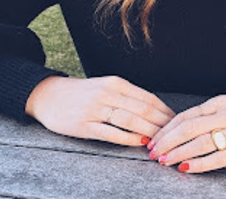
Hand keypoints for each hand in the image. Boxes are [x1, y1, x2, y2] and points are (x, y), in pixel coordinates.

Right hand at [25, 75, 174, 145]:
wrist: (49, 95)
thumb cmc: (83, 93)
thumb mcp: (106, 87)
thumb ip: (127, 96)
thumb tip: (153, 109)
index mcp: (115, 82)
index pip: (147, 97)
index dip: (164, 110)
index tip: (176, 120)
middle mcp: (107, 93)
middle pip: (142, 109)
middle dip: (161, 122)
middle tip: (174, 133)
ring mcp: (96, 109)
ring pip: (130, 120)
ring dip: (149, 131)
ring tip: (162, 140)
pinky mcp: (85, 125)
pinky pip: (112, 133)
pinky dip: (129, 138)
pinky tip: (140, 143)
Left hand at [147, 95, 225, 172]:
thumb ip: (210, 117)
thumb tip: (182, 130)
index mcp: (220, 102)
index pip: (186, 115)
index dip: (167, 129)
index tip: (153, 140)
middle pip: (189, 128)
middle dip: (167, 142)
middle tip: (152, 153)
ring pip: (202, 142)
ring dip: (180, 153)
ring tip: (165, 162)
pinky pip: (221, 157)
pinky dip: (202, 164)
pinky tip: (189, 169)